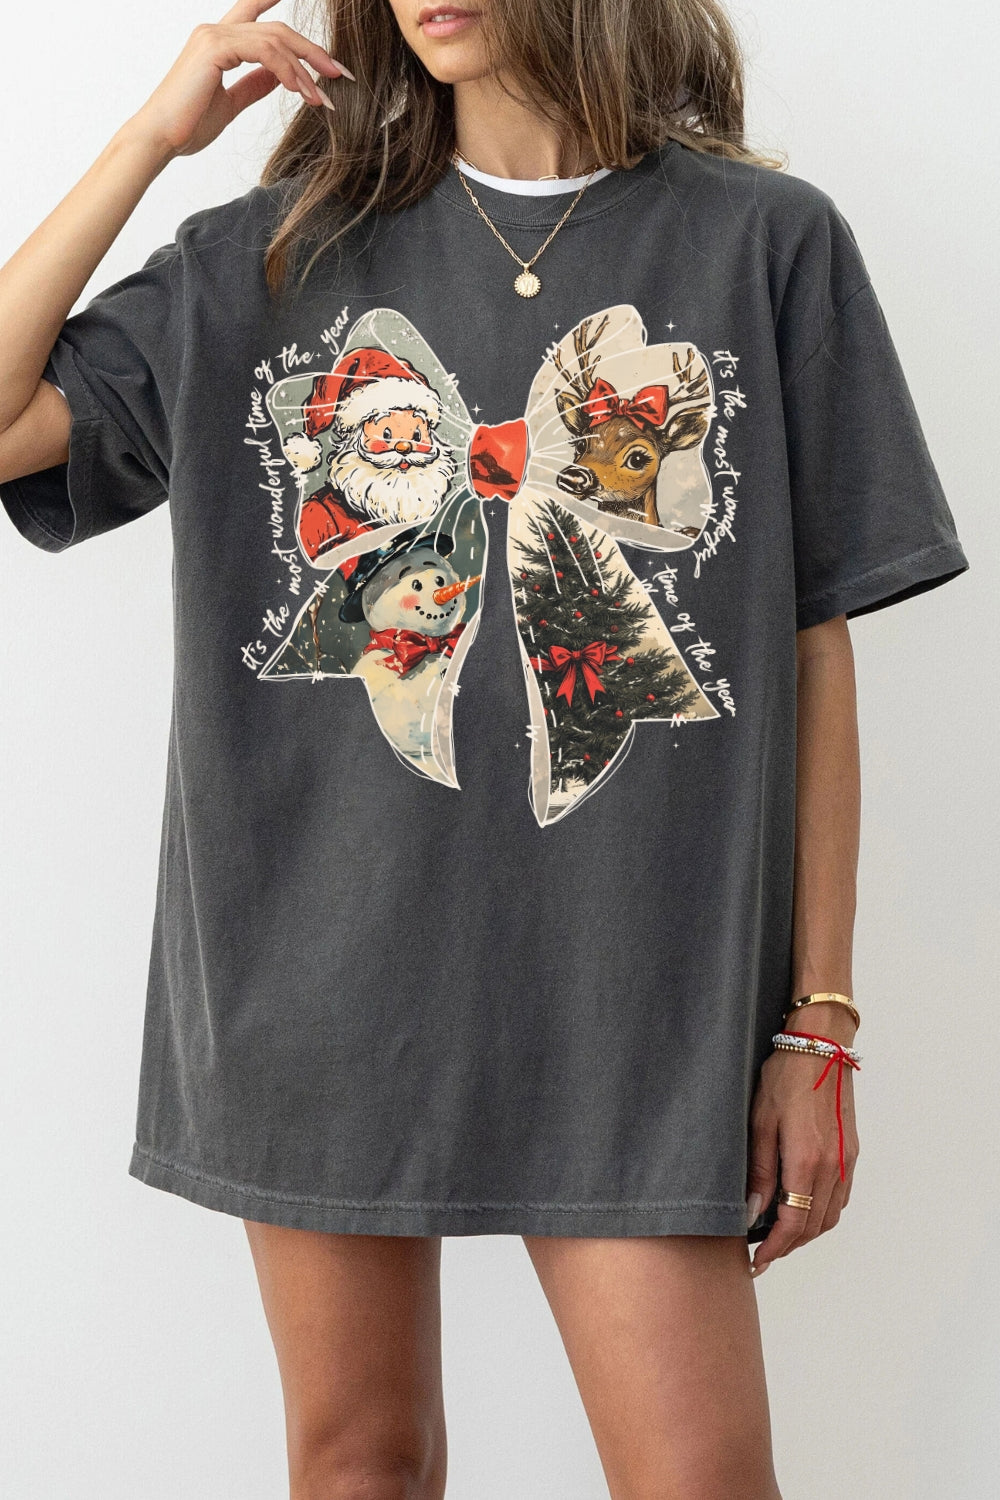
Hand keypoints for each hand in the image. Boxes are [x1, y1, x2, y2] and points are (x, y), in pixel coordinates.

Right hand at [124, 0, 353, 160]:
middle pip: (277, 29)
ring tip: (321, 95)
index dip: (283, 10)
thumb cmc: (188, 125)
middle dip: (312, 51)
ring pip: (275, 38)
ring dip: (305, 68)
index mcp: (219, 41)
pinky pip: (264, 51)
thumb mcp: (231, 103)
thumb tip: (281, 77)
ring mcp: (214, 35)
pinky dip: (287, 70)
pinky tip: (300, 90)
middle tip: (339, 74)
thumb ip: (255, 85)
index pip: (256, 13)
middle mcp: (216, 31)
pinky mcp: (214, 47)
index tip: (315, 31)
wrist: (160, 139)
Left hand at [746, 1014, 859, 1275]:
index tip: (756, 1262)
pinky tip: (802, 1210)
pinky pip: (840, 1198)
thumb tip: (752, 1212)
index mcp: (808, 1161)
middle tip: (762, 1254)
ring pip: (830, 1216)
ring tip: (778, 1237)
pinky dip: (822, 1214)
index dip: (774, 1249)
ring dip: (806, 1234)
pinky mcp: (851, 1152)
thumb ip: (760, 1172)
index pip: (793, 1224)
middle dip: (788, 1246)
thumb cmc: (784, 1077)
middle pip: (814, 1227)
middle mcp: (834, 1167)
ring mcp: (847, 1161)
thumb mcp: (759, 1122)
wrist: (820, 1046)